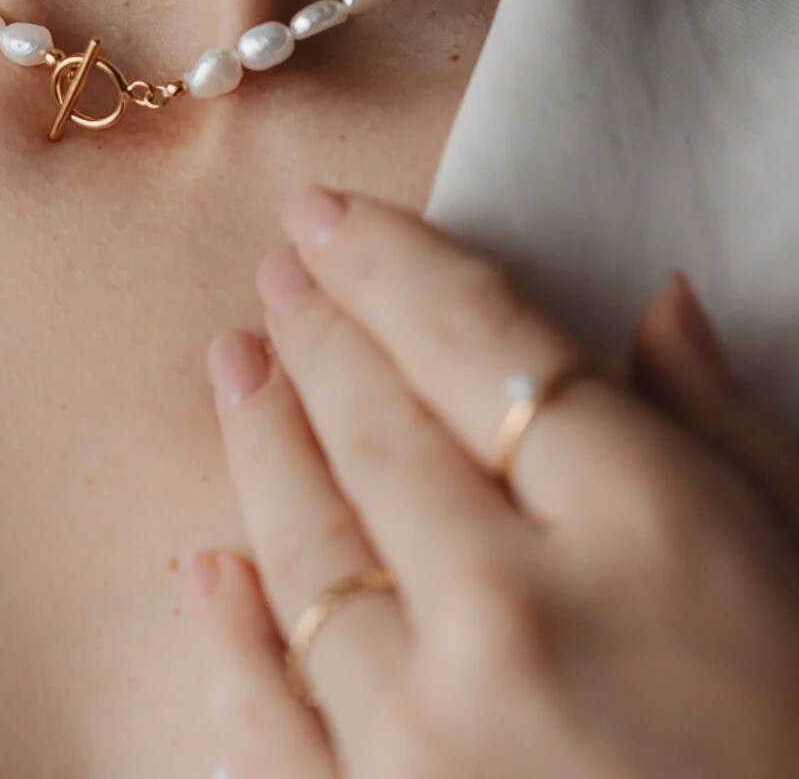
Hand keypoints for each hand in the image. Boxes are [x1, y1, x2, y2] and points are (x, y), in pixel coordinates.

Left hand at [187, 189, 798, 778]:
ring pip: (305, 546)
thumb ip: (732, 442)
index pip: (483, 344)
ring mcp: (428, 740)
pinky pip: (268, 720)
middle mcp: (519, 617)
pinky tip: (208, 569)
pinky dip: (232, 638)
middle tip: (278, 272)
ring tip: (234, 367)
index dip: (394, 263)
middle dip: (319, 331)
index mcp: (651, 539)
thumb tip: (655, 306)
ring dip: (260, 443)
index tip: (329, 215)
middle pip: (377, 426)